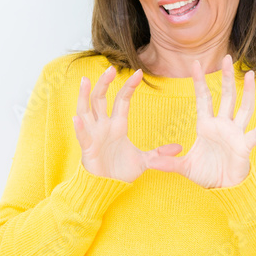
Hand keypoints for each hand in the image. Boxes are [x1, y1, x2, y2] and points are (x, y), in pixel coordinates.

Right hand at [72, 64, 182, 183]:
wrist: (107, 187)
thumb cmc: (121, 170)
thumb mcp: (144, 160)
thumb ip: (159, 153)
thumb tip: (179, 147)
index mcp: (118, 125)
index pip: (122, 100)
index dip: (129, 86)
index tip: (139, 72)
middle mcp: (103, 126)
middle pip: (101, 99)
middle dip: (104, 83)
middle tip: (111, 68)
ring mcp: (93, 135)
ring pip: (86, 110)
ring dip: (84, 95)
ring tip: (85, 80)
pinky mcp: (88, 148)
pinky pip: (82, 135)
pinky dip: (79, 127)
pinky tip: (77, 118)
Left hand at [144, 54, 255, 188]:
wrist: (223, 188)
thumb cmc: (206, 174)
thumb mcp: (184, 168)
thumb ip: (169, 163)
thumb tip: (150, 162)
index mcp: (206, 126)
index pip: (203, 98)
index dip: (200, 82)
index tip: (195, 63)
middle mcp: (223, 125)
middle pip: (226, 96)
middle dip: (226, 78)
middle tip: (228, 57)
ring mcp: (235, 134)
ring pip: (243, 108)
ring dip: (248, 92)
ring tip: (250, 74)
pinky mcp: (244, 147)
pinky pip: (255, 135)